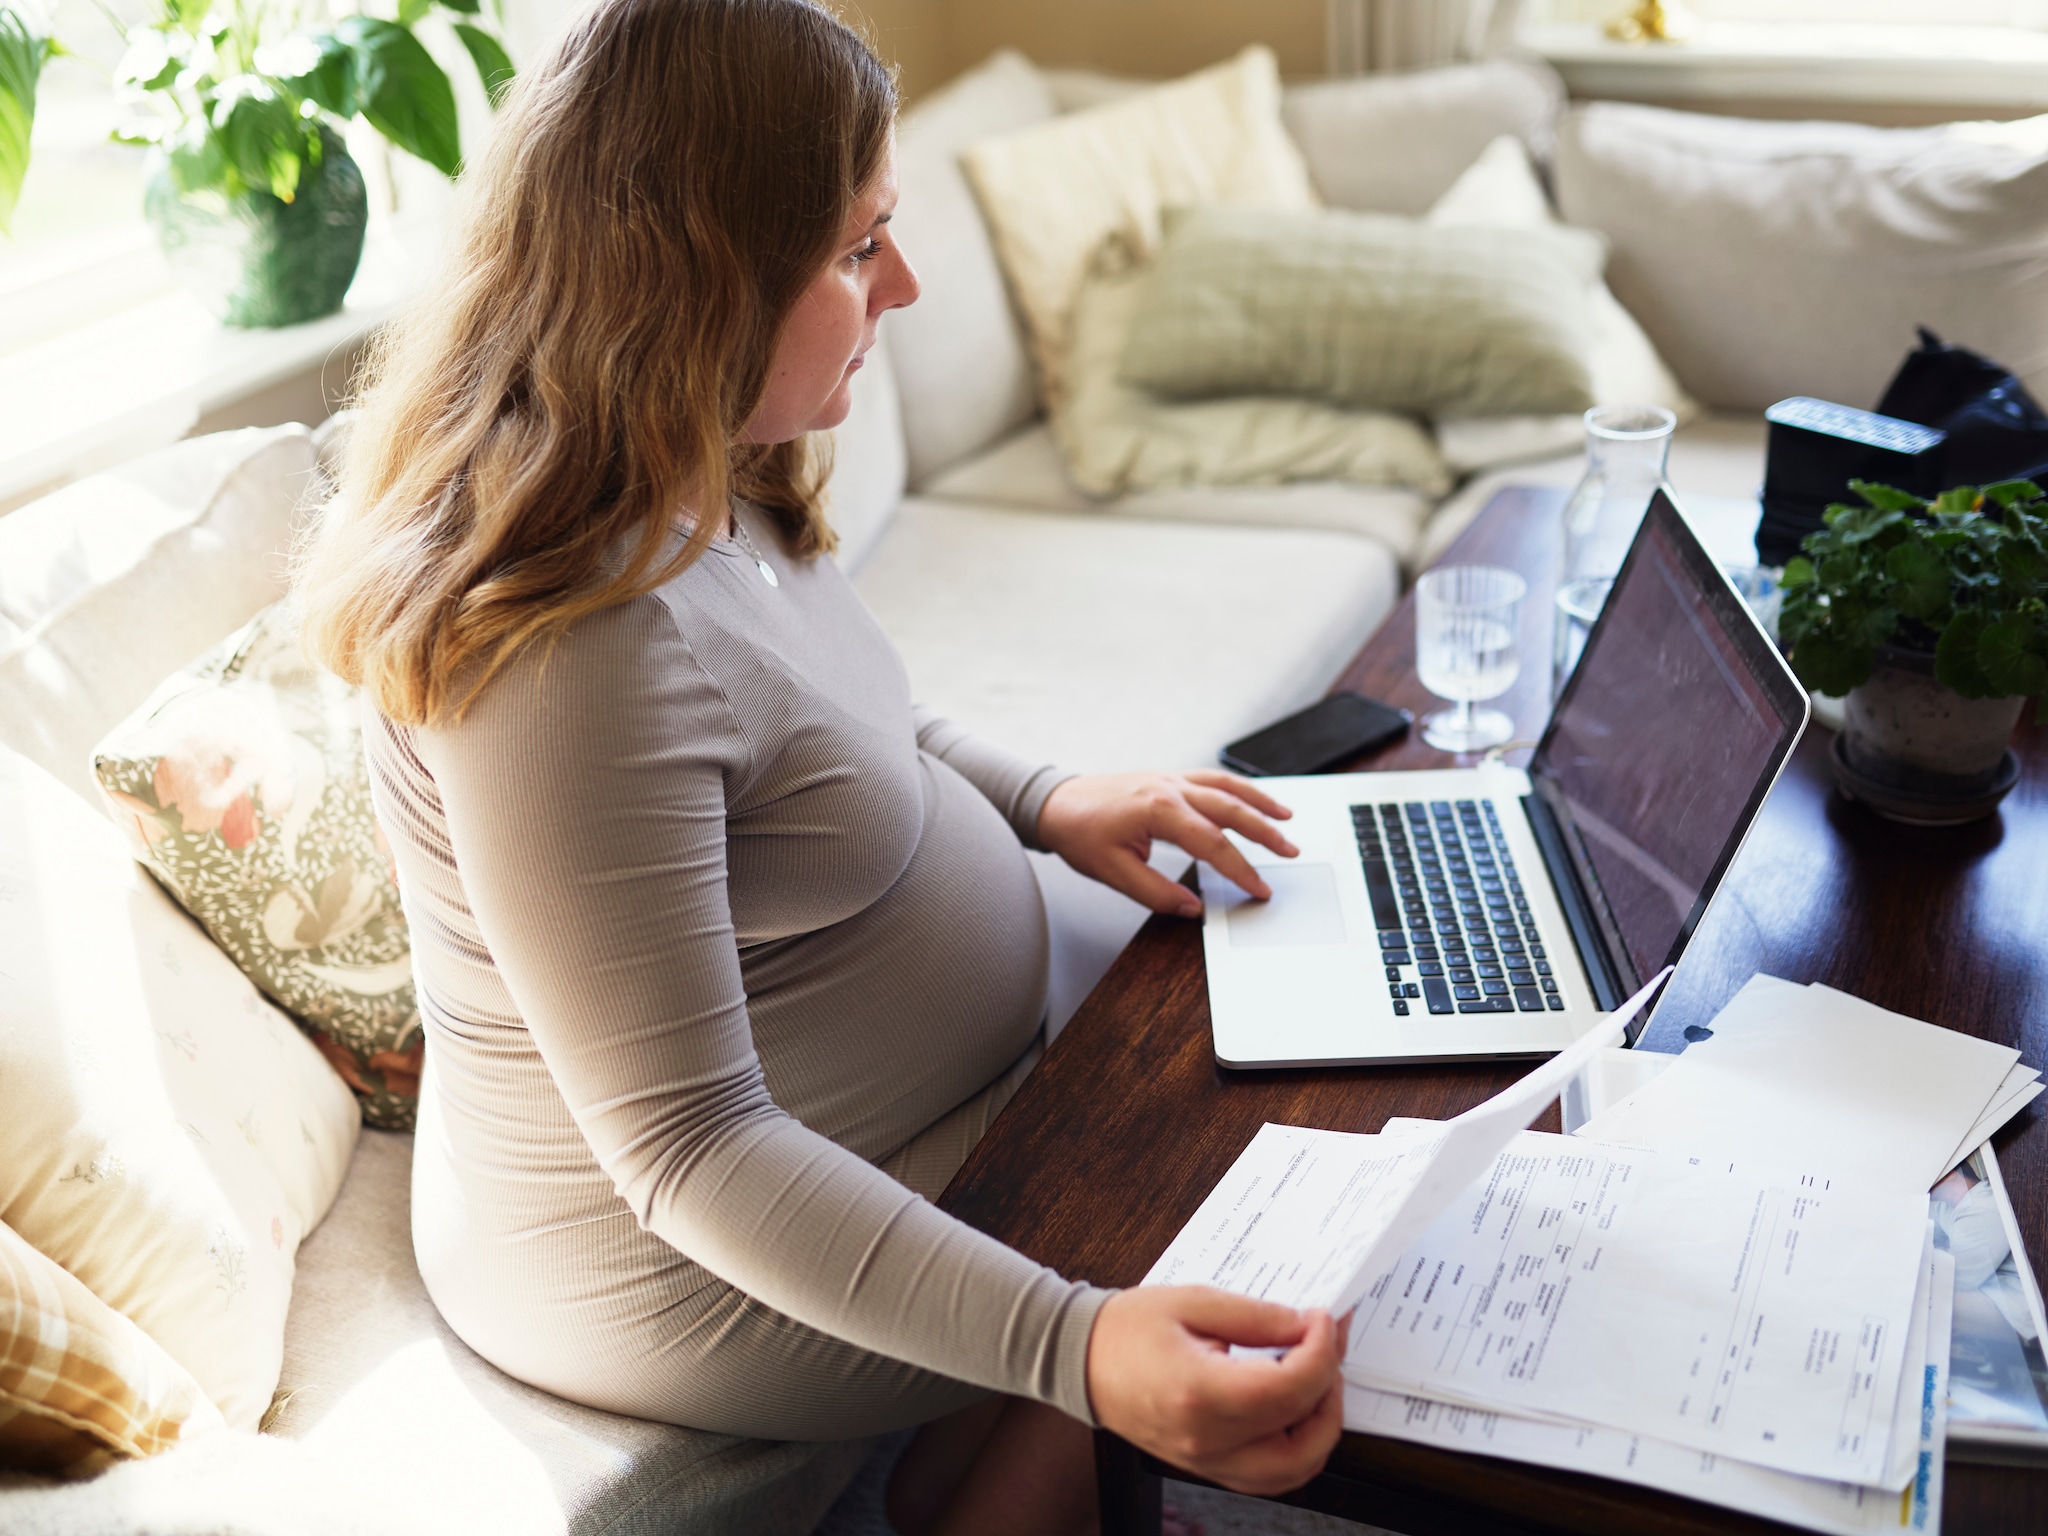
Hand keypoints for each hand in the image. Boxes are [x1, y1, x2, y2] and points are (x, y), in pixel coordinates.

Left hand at [1035, 771, 1296, 916]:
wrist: (1057, 804)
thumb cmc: (1081, 834)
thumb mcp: (1114, 873)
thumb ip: (1157, 893)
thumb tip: (1194, 908)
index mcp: (1159, 810)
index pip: (1213, 844)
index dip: (1241, 870)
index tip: (1260, 890)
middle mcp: (1170, 788)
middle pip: (1230, 809)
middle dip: (1264, 833)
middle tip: (1290, 852)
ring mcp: (1171, 779)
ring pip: (1226, 787)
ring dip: (1259, 802)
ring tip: (1286, 819)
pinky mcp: (1169, 778)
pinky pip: (1212, 779)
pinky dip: (1238, 789)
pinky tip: (1252, 800)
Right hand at [1085, 1287, 1347, 1496]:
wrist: (1079, 1361)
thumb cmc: (1124, 1330)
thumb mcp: (1193, 1302)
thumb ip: (1256, 1317)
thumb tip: (1304, 1326)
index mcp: (1201, 1394)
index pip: (1291, 1388)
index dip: (1322, 1351)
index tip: (1323, 1320)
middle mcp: (1208, 1440)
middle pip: (1305, 1442)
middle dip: (1330, 1392)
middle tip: (1327, 1349)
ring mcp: (1207, 1461)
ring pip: (1294, 1470)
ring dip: (1319, 1427)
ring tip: (1314, 1379)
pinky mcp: (1206, 1466)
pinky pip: (1269, 1475)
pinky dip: (1295, 1447)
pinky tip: (1291, 1406)